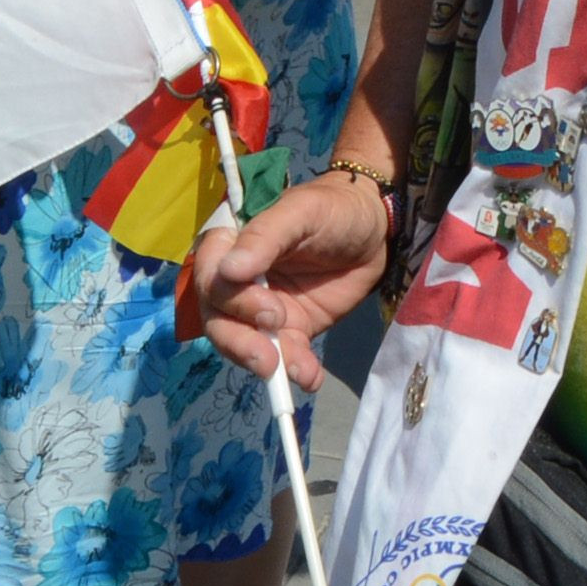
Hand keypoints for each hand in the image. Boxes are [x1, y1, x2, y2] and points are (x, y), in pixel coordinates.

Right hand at [186, 175, 392, 389]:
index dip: (231, 299)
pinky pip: (284, 356)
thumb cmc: (334, 208)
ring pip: (245, 343)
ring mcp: (262, 308)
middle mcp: (238, 280)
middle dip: (239, 343)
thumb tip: (229, 270)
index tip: (268, 310)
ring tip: (298, 370)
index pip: (210, 276)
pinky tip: (311, 377)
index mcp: (232, 245)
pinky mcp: (290, 329)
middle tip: (267, 359)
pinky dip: (295, 370)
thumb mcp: (302, 212)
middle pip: (219, 318)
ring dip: (266, 363)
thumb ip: (265, 237)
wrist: (376, 229)